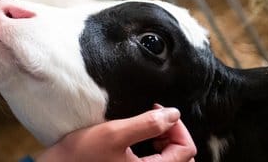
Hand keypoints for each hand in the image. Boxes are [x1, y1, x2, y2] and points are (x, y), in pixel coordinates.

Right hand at [36, 105, 195, 161]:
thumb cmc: (81, 154)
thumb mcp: (114, 133)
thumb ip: (147, 124)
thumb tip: (173, 114)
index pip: (186, 150)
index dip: (177, 127)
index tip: (158, 110)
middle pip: (182, 158)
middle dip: (173, 135)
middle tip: (154, 118)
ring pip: (170, 161)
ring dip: (165, 142)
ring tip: (147, 127)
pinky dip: (155, 150)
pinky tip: (140, 139)